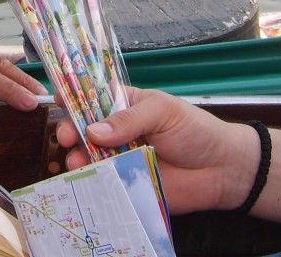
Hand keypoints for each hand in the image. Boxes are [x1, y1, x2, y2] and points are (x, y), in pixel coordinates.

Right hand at [56, 87, 259, 213]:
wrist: (221, 170)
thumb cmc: (195, 130)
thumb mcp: (163, 112)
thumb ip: (129, 119)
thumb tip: (94, 130)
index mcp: (124, 105)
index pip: (92, 97)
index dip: (73, 96)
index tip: (58, 100)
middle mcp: (117, 131)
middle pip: (83, 128)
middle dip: (70, 131)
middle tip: (65, 138)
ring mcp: (119, 159)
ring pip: (88, 157)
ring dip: (77, 157)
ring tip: (76, 161)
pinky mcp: (124, 185)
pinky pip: (102, 183)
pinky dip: (90, 182)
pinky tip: (84, 180)